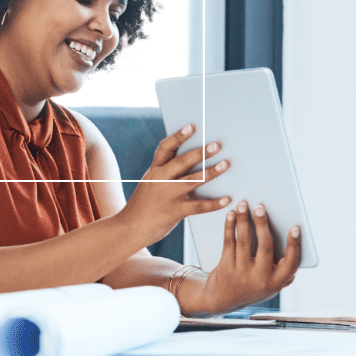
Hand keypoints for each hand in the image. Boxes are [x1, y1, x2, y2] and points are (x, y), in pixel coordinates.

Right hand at [115, 125, 231, 244]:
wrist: (129, 229)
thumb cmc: (143, 206)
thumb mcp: (150, 184)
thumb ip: (166, 174)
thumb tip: (190, 163)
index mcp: (154, 170)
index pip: (166, 148)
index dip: (178, 136)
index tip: (192, 127)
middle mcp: (160, 179)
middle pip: (182, 161)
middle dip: (201, 152)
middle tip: (217, 145)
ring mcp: (168, 195)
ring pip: (193, 180)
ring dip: (211, 172)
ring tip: (225, 164)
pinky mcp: (175, 211)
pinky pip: (199, 206)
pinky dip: (214, 203)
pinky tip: (226, 199)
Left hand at [191, 201, 301, 314]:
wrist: (221, 300)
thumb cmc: (250, 286)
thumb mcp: (270, 285)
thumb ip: (283, 272)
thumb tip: (294, 241)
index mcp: (276, 282)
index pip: (290, 263)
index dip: (294, 246)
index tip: (295, 228)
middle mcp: (260, 278)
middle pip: (265, 247)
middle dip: (262, 224)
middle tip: (260, 207)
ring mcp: (242, 273)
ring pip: (244, 241)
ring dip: (243, 220)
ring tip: (243, 205)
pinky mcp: (226, 267)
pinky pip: (229, 242)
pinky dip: (230, 227)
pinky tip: (231, 215)